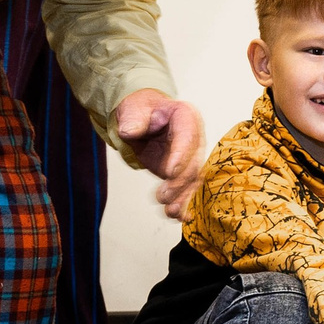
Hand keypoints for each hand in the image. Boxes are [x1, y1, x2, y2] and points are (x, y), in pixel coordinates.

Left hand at [116, 88, 204, 219]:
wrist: (142, 118)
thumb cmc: (141, 109)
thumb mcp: (134, 108)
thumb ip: (133, 119)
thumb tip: (129, 131)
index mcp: (186, 117)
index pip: (187, 138)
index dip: (181, 156)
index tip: (169, 172)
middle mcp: (194, 138)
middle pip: (193, 163)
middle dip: (179, 183)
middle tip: (163, 196)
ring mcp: (189, 157)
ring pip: (192, 181)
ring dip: (183, 198)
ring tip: (171, 212)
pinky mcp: (182, 172)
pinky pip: (186, 189)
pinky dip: (183, 203)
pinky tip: (178, 216)